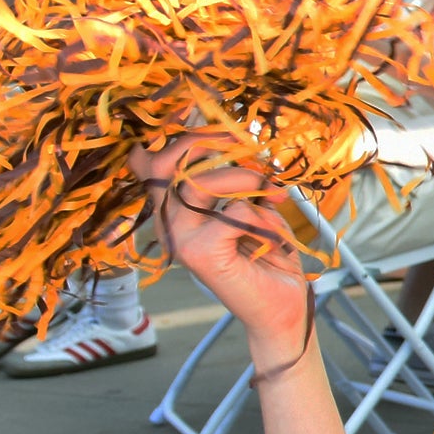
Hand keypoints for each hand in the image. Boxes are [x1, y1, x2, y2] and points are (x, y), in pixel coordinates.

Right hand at [143, 141, 315, 355]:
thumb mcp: (251, 205)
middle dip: (206, 144)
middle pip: (166, 165)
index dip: (174, 138)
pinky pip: (233, 212)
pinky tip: (272, 237)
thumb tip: (235, 139)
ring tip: (275, 193)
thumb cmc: (268, 254)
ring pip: (200, 184)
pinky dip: (263, 217)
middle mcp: (170, 224)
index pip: (149, 164)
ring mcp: (180, 240)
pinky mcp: (199, 254)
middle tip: (246, 147)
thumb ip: (234, 178)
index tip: (213, 126)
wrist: (283, 306)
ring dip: (246, 180)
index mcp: (176, 210)